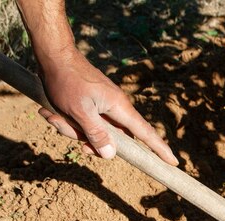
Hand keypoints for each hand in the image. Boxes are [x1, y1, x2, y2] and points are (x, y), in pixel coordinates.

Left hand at [38, 50, 177, 164]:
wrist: (54, 55)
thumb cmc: (67, 81)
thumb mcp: (78, 111)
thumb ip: (96, 134)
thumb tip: (111, 155)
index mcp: (120, 108)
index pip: (146, 134)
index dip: (159, 149)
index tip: (173, 162)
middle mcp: (116, 108)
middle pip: (113, 139)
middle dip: (88, 141)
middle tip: (71, 136)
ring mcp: (104, 106)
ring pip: (94, 131)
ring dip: (72, 130)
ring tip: (54, 116)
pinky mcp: (93, 104)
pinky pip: (85, 123)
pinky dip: (68, 122)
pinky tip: (51, 112)